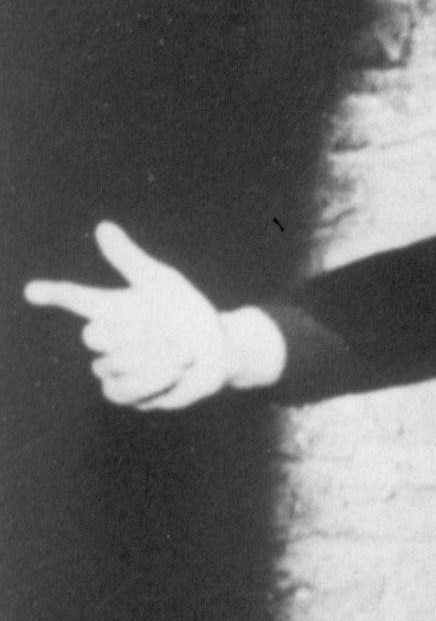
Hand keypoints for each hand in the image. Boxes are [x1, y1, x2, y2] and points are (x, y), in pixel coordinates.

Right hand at [25, 222, 270, 409]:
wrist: (218, 348)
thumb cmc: (186, 313)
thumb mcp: (163, 284)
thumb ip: (129, 260)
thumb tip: (102, 227)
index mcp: (110, 307)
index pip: (74, 298)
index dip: (53, 293)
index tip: (32, 290)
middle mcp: (106, 338)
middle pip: (96, 335)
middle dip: (139, 334)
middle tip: (168, 332)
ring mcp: (111, 368)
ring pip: (110, 365)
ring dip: (153, 357)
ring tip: (180, 351)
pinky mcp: (125, 394)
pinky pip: (123, 390)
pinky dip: (154, 379)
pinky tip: (176, 370)